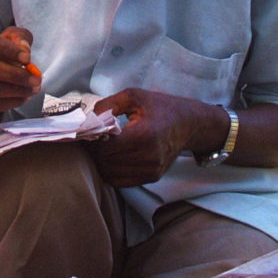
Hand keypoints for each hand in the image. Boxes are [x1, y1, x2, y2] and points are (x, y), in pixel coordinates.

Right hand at [0, 24, 40, 117]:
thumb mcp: (12, 37)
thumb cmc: (2, 50)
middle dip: (16, 75)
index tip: (27, 58)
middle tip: (36, 78)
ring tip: (34, 89)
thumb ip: (20, 38)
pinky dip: (11, 102)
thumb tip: (24, 50)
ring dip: (17, 90)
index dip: (8, 50)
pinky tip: (24, 97)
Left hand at [87, 88, 210, 186]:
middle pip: (106, 162)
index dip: (93, 141)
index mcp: (145, 134)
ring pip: (110, 174)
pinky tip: (113, 156)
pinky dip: (110, 170)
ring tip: (103, 146)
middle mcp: (150, 156)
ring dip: (101, 162)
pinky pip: (119, 181)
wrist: (188, 124)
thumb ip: (108, 105)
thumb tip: (89, 119)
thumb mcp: (134, 96)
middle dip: (95, 151)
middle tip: (93, 138)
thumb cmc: (160, 107)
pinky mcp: (152, 177)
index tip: (90, 131)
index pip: (106, 147)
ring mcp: (151, 169)